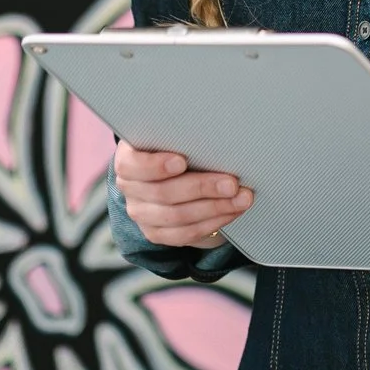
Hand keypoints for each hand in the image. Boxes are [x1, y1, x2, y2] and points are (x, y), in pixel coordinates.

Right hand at [114, 140, 251, 248]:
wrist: (170, 175)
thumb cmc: (176, 147)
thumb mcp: (174, 137)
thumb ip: (184, 137)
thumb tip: (217, 136)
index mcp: (128, 159)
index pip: (132, 165)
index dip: (155, 165)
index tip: (181, 161)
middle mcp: (130, 189)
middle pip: (163, 193)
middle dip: (203, 187)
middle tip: (232, 183)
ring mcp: (141, 213)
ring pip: (178, 217)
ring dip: (215, 207)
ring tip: (241, 198)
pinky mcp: (156, 233)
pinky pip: (185, 233)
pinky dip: (213, 222)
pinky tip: (231, 212)